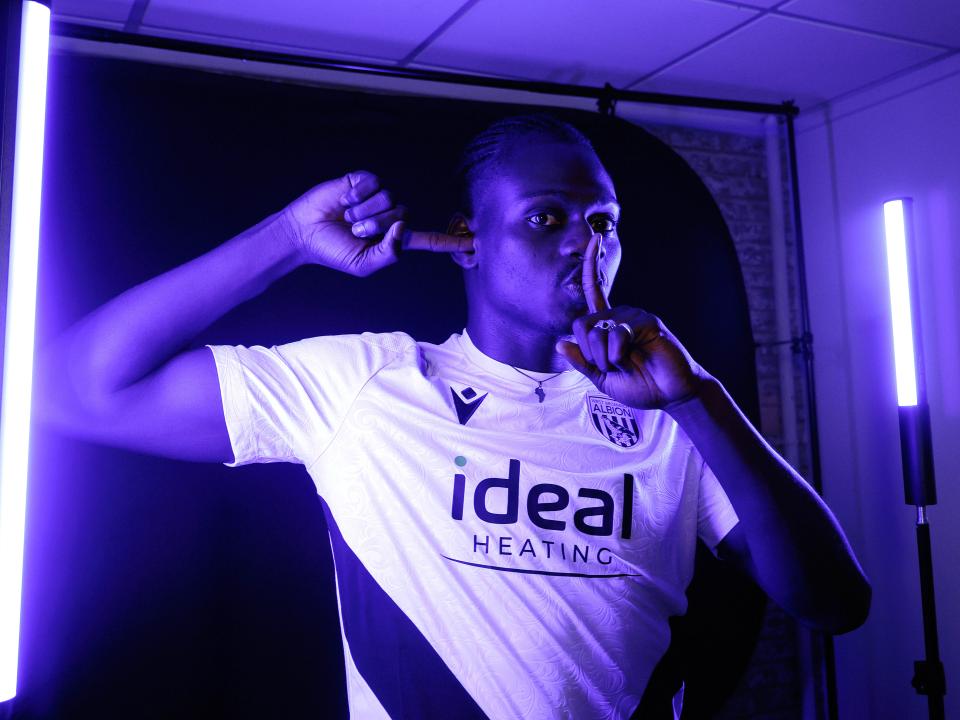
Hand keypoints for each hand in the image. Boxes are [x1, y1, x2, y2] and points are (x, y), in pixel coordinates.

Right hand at [280, 171, 473, 276]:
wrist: (305, 233)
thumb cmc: (334, 252)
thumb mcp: (364, 264)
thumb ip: (389, 253)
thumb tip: (402, 227)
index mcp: (395, 238)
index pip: (429, 239)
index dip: (450, 241)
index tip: (474, 242)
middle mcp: (391, 215)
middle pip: (403, 214)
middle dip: (376, 225)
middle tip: (353, 230)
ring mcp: (378, 197)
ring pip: (389, 198)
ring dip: (365, 211)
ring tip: (347, 217)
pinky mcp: (363, 181)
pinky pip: (372, 182)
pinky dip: (356, 195)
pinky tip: (343, 201)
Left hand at [555, 233, 706, 409]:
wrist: (669, 395)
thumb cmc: (640, 386)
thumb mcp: (602, 378)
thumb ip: (582, 362)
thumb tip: (560, 344)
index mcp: (607, 324)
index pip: (594, 291)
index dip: (591, 264)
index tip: (595, 239)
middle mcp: (619, 315)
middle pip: (582, 325)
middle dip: (590, 354)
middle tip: (612, 366)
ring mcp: (633, 316)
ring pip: (596, 332)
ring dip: (606, 358)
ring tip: (627, 364)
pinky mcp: (647, 321)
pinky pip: (616, 334)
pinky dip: (618, 354)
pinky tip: (635, 358)